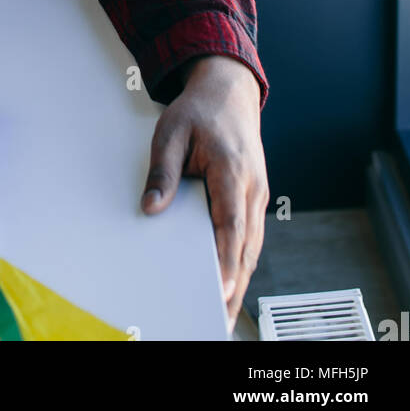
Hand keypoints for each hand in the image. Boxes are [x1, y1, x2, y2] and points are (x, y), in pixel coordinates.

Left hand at [140, 55, 268, 333]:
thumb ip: (162, 171)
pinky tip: (229, 284)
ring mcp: (257, 195)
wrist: (229, 92)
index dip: (228, 259)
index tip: (221, 288)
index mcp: (233, 171)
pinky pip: (250, 236)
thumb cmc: (200, 111)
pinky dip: (242, 263)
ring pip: (252, 246)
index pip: (232, 224)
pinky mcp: (254, 198)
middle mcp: (252, 188)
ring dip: (241, 280)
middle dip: (235, 285)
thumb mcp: (171, 132)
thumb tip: (151, 206)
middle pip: (247, 246)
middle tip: (219, 318)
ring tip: (222, 313)